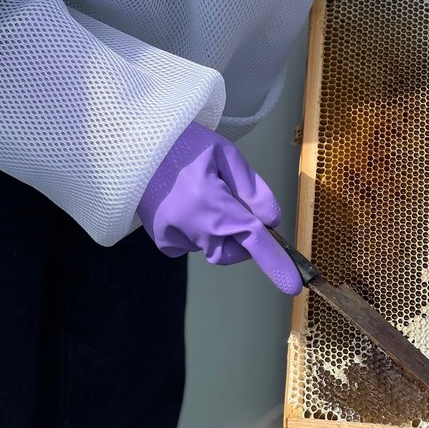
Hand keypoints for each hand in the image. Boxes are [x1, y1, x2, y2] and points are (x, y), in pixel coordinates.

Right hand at [137, 123, 302, 294]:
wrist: (135, 145)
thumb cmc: (183, 143)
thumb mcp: (225, 154)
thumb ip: (252, 189)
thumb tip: (272, 221)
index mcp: (209, 202)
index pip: (251, 237)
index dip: (275, 261)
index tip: (293, 284)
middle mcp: (189, 227)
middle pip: (230, 251)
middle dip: (242, 239)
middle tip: (237, 205)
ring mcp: (171, 237)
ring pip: (211, 246)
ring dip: (218, 228)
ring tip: (202, 191)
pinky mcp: (161, 239)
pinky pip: (191, 244)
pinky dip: (198, 230)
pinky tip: (187, 203)